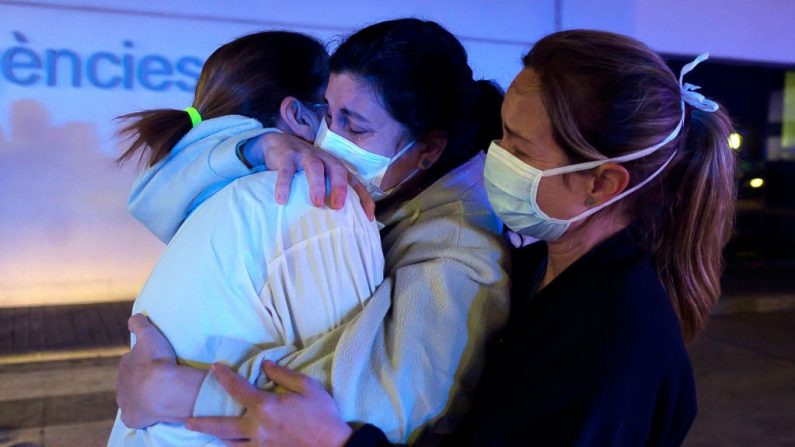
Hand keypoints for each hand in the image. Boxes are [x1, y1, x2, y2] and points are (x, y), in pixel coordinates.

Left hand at [116, 314, 204, 427]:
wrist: (162, 389)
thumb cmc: (156, 360)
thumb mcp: (149, 334)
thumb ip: (139, 323)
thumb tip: (135, 316)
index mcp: (125, 364)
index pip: (132, 361)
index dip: (143, 361)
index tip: (155, 362)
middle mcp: (121, 384)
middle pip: (130, 380)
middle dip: (140, 379)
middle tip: (158, 378)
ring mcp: (125, 402)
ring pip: (131, 397)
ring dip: (140, 395)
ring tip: (157, 394)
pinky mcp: (131, 417)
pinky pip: (133, 416)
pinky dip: (140, 413)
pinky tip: (150, 411)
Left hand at [185, 360, 352, 446]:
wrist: (334, 446)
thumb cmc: (323, 415)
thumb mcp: (308, 387)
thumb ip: (283, 375)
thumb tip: (265, 365)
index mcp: (266, 406)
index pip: (237, 388)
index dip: (224, 377)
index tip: (214, 368)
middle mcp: (257, 428)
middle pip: (221, 426)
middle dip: (202, 423)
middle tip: (186, 421)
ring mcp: (260, 446)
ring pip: (230, 444)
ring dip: (216, 438)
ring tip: (205, 435)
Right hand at [246, 132, 374, 220]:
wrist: (277, 143)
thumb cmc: (303, 167)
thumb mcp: (320, 177)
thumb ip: (330, 192)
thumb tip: (343, 222)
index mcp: (334, 166)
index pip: (354, 181)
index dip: (363, 198)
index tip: (368, 218)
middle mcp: (323, 159)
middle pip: (337, 169)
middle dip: (341, 187)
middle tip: (339, 206)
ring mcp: (305, 155)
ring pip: (315, 167)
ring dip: (317, 185)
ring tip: (316, 203)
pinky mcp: (286, 156)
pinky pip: (286, 171)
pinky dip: (284, 185)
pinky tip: (282, 200)